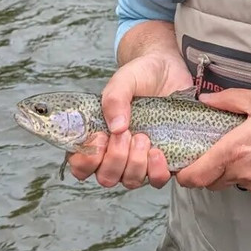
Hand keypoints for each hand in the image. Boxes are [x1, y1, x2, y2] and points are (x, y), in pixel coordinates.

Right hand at [66, 51, 190, 190]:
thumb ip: (114, 99)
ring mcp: (139, 159)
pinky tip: (158, 151)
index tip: (100, 137)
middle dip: (116, 158)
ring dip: (135, 163)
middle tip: (127, 133)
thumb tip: (116, 127)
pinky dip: (156, 171)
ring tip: (144, 137)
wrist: (169, 69)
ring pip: (130, 181)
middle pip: (106, 177)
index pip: (81, 166)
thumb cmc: (140, 75)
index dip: (87, 161)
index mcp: (98, 136)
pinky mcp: (162, 160)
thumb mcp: (123, 80)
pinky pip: (157, 180)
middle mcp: (116, 153)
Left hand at [175, 90, 250, 200]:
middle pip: (212, 182)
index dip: (184, 174)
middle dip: (210, 169)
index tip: (184, 164)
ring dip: (236, 171)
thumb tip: (206, 101)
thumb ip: (229, 100)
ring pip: (235, 184)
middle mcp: (245, 173)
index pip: (195, 176)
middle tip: (219, 150)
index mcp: (236, 149)